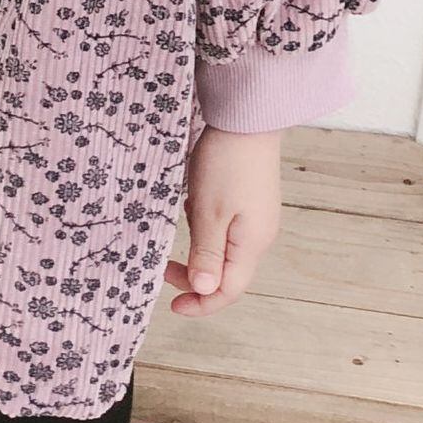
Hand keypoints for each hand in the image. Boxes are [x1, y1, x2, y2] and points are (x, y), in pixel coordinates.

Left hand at [163, 125, 282, 316]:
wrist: (247, 118)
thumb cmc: (226, 163)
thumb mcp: (209, 211)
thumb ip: (206, 253)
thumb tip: (204, 290)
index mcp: (251, 244)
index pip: (229, 291)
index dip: (201, 303)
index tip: (172, 305)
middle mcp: (259, 236)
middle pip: (227, 273)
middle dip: (195, 276)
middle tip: (163, 267)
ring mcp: (256, 217)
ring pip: (224, 249)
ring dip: (199, 248)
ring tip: (182, 219)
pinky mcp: (249, 199)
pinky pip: (225, 227)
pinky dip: (205, 225)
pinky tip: (193, 202)